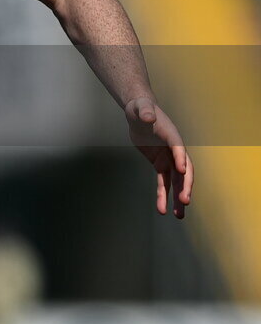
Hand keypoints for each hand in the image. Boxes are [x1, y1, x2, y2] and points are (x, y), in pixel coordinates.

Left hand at [124, 97, 192, 218]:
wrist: (139, 113)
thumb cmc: (141, 108)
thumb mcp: (141, 108)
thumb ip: (145, 112)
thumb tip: (148, 116)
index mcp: (172, 136)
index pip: (179, 149)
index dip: (181, 159)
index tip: (182, 170)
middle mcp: (174, 150)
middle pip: (184, 170)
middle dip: (185, 186)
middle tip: (184, 201)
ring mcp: (169, 158)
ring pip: (176, 181)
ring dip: (178, 198)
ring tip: (178, 215)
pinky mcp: (160, 164)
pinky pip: (163, 182)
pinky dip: (163, 195)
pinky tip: (162, 209)